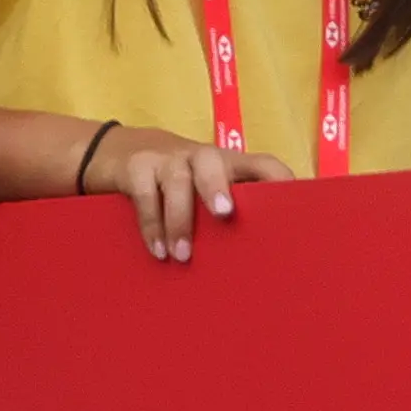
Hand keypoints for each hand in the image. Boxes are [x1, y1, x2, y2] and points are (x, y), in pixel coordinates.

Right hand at [79, 126, 294, 263]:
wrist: (116, 149)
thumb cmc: (175, 182)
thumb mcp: (201, 189)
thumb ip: (223, 212)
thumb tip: (255, 260)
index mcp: (225, 163)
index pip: (260, 163)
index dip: (279, 178)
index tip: (294, 204)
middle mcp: (198, 157)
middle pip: (212, 163)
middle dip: (218, 187)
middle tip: (224, 214)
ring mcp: (166, 159)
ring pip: (177, 180)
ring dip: (180, 218)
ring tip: (183, 255)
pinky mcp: (135, 167)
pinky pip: (145, 194)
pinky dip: (151, 224)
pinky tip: (158, 251)